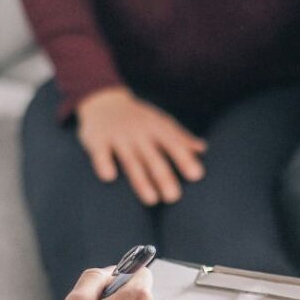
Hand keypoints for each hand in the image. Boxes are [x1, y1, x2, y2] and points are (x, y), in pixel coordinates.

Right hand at [76, 87, 205, 205]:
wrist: (103, 100)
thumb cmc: (138, 118)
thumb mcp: (160, 122)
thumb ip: (180, 137)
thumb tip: (202, 149)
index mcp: (156, 128)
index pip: (173, 144)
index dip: (184, 159)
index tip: (197, 175)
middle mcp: (138, 132)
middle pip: (153, 157)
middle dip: (164, 176)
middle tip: (174, 197)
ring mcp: (118, 136)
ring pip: (130, 160)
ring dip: (141, 179)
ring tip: (151, 199)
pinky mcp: (97, 140)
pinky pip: (100, 153)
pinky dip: (104, 163)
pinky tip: (109, 177)